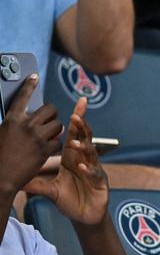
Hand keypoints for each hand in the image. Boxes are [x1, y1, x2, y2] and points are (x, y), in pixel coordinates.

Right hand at [0, 76, 61, 195]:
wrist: (0, 178)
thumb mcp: (1, 133)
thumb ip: (13, 122)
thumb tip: (22, 116)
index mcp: (12, 119)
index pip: (22, 96)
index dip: (29, 84)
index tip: (34, 76)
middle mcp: (26, 125)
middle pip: (50, 109)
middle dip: (51, 114)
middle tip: (47, 119)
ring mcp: (38, 137)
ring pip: (58, 125)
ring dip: (55, 130)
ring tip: (47, 135)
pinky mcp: (46, 150)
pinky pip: (58, 142)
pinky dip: (55, 145)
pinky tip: (47, 149)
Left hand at [24, 98, 109, 225]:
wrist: (85, 216)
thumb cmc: (70, 200)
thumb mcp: (50, 191)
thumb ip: (36, 184)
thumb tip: (17, 178)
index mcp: (72, 158)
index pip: (74, 135)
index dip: (77, 120)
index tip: (78, 105)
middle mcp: (84, 160)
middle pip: (85, 139)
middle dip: (82, 127)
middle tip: (76, 115)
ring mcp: (94, 169)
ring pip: (90, 154)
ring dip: (83, 147)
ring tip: (75, 142)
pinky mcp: (100, 181)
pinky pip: (94, 173)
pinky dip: (88, 169)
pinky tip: (82, 166)